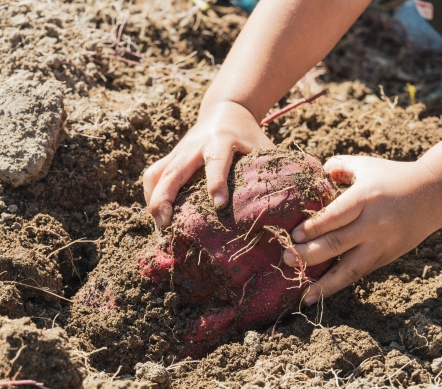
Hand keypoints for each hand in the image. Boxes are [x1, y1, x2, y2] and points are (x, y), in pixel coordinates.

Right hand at [143, 101, 273, 228]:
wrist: (227, 109)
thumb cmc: (249, 134)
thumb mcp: (263, 146)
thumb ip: (271, 169)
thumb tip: (290, 200)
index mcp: (221, 141)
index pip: (216, 163)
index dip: (216, 184)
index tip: (218, 206)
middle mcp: (194, 145)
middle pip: (174, 171)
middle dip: (166, 198)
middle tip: (167, 225)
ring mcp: (179, 150)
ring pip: (157, 174)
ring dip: (154, 200)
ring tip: (160, 226)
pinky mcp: (171, 156)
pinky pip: (154, 174)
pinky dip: (151, 194)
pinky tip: (157, 215)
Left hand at [283, 155, 441, 304]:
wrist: (434, 194)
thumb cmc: (392, 176)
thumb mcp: (365, 165)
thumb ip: (337, 167)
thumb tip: (313, 174)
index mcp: (365, 198)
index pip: (334, 216)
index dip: (312, 228)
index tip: (292, 236)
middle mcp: (373, 224)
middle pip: (336, 243)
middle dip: (308, 254)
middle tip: (286, 259)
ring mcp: (381, 244)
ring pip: (349, 269)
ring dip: (324, 283)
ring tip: (303, 294)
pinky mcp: (386, 257)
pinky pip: (358, 273)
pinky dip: (339, 285)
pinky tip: (321, 293)